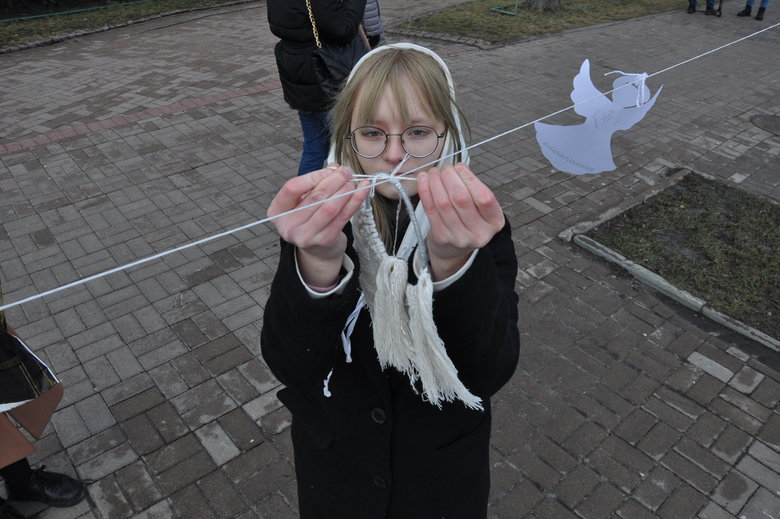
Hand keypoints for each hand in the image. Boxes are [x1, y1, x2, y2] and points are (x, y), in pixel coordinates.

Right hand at [267, 165, 367, 284]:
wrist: (317, 250)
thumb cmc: (309, 219)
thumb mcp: (303, 201)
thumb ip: (314, 184)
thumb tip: (334, 168)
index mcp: (277, 211)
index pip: (292, 188)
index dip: (312, 176)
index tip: (328, 170)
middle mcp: (288, 225)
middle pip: (314, 197)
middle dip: (334, 180)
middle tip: (345, 171)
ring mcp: (306, 236)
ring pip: (330, 207)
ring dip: (345, 190)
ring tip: (353, 181)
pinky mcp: (325, 240)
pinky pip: (343, 216)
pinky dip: (355, 201)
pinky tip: (362, 190)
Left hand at [417, 163, 504, 279]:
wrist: (454, 249)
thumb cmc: (468, 221)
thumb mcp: (480, 208)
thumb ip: (472, 189)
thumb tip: (456, 168)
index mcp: (494, 222)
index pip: (485, 198)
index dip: (470, 179)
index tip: (460, 167)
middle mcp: (479, 232)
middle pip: (462, 199)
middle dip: (450, 178)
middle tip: (444, 168)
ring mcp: (459, 237)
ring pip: (444, 203)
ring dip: (435, 182)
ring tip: (433, 173)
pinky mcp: (441, 237)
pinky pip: (430, 210)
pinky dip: (425, 191)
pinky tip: (423, 180)